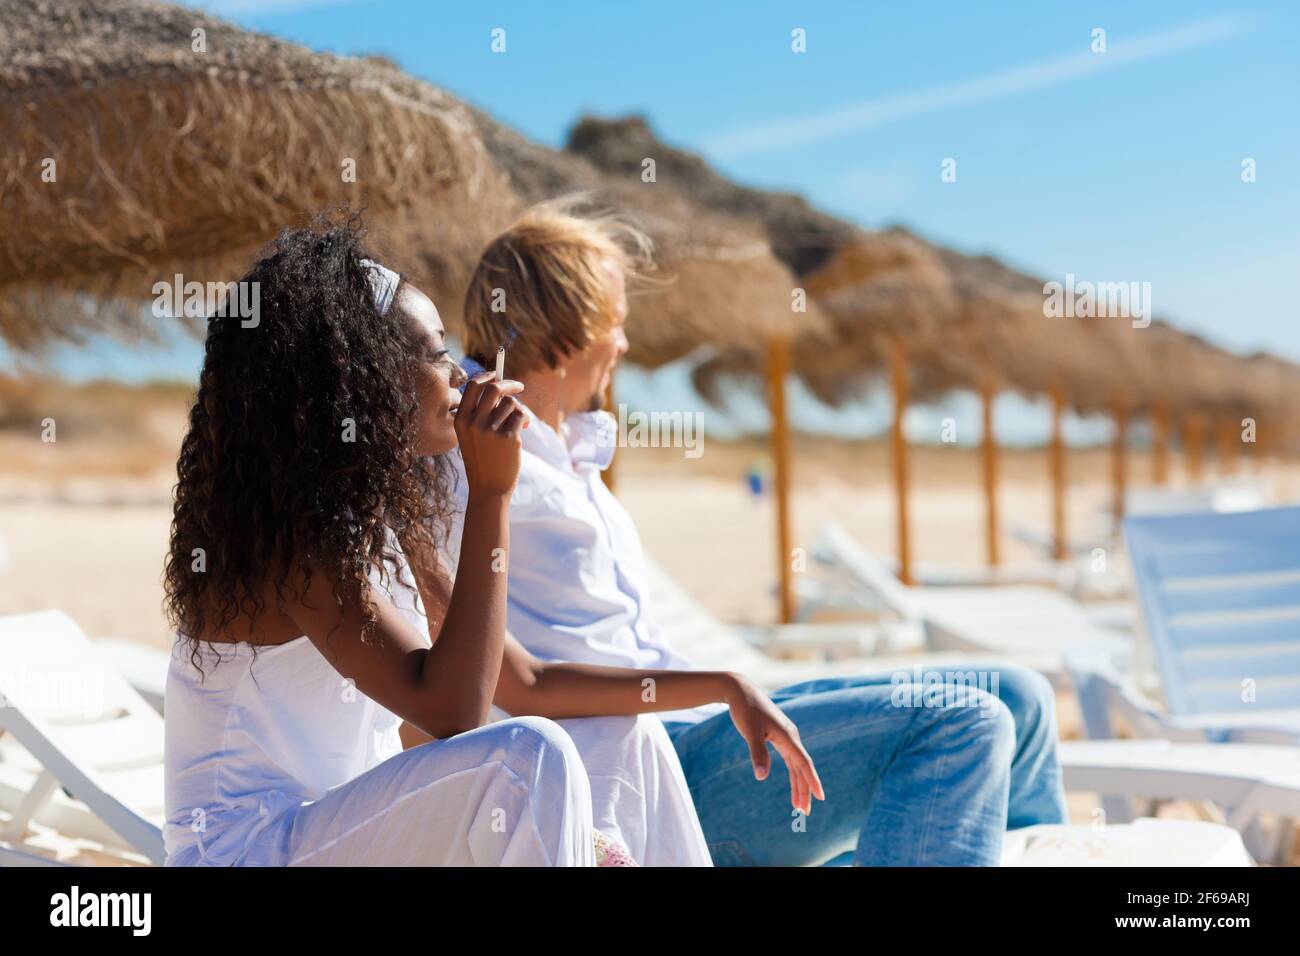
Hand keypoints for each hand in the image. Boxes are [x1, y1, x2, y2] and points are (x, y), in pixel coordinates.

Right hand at [455, 372, 528, 498]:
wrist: (489, 488)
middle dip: (509, 384)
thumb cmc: (483, 460)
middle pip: (494, 388)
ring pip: (511, 403)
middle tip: (519, 386)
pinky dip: (525, 420)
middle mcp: (473, 423)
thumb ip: (481, 412)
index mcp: (461, 420)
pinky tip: (522, 431)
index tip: (497, 374)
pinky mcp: (508, 438)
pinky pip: (521, 415)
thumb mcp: (471, 435)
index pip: (474, 386)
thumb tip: (501, 386)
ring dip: (518, 410)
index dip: (487, 376)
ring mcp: (490, 430)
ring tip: (517, 424)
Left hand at [724, 674, 824, 815]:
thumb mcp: (750, 732)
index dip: (812, 780)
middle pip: (802, 768)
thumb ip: (758, 753)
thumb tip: (762, 777)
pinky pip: (790, 760)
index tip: (821, 797)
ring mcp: (786, 738)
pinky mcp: (780, 738)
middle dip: (805, 790)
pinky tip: (793, 786)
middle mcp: (791, 738)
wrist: (742, 691)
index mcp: (788, 736)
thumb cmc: (746, 709)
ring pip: (797, 766)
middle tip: (805, 813)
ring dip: (799, 785)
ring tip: (799, 806)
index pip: (803, 763)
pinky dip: (793, 774)